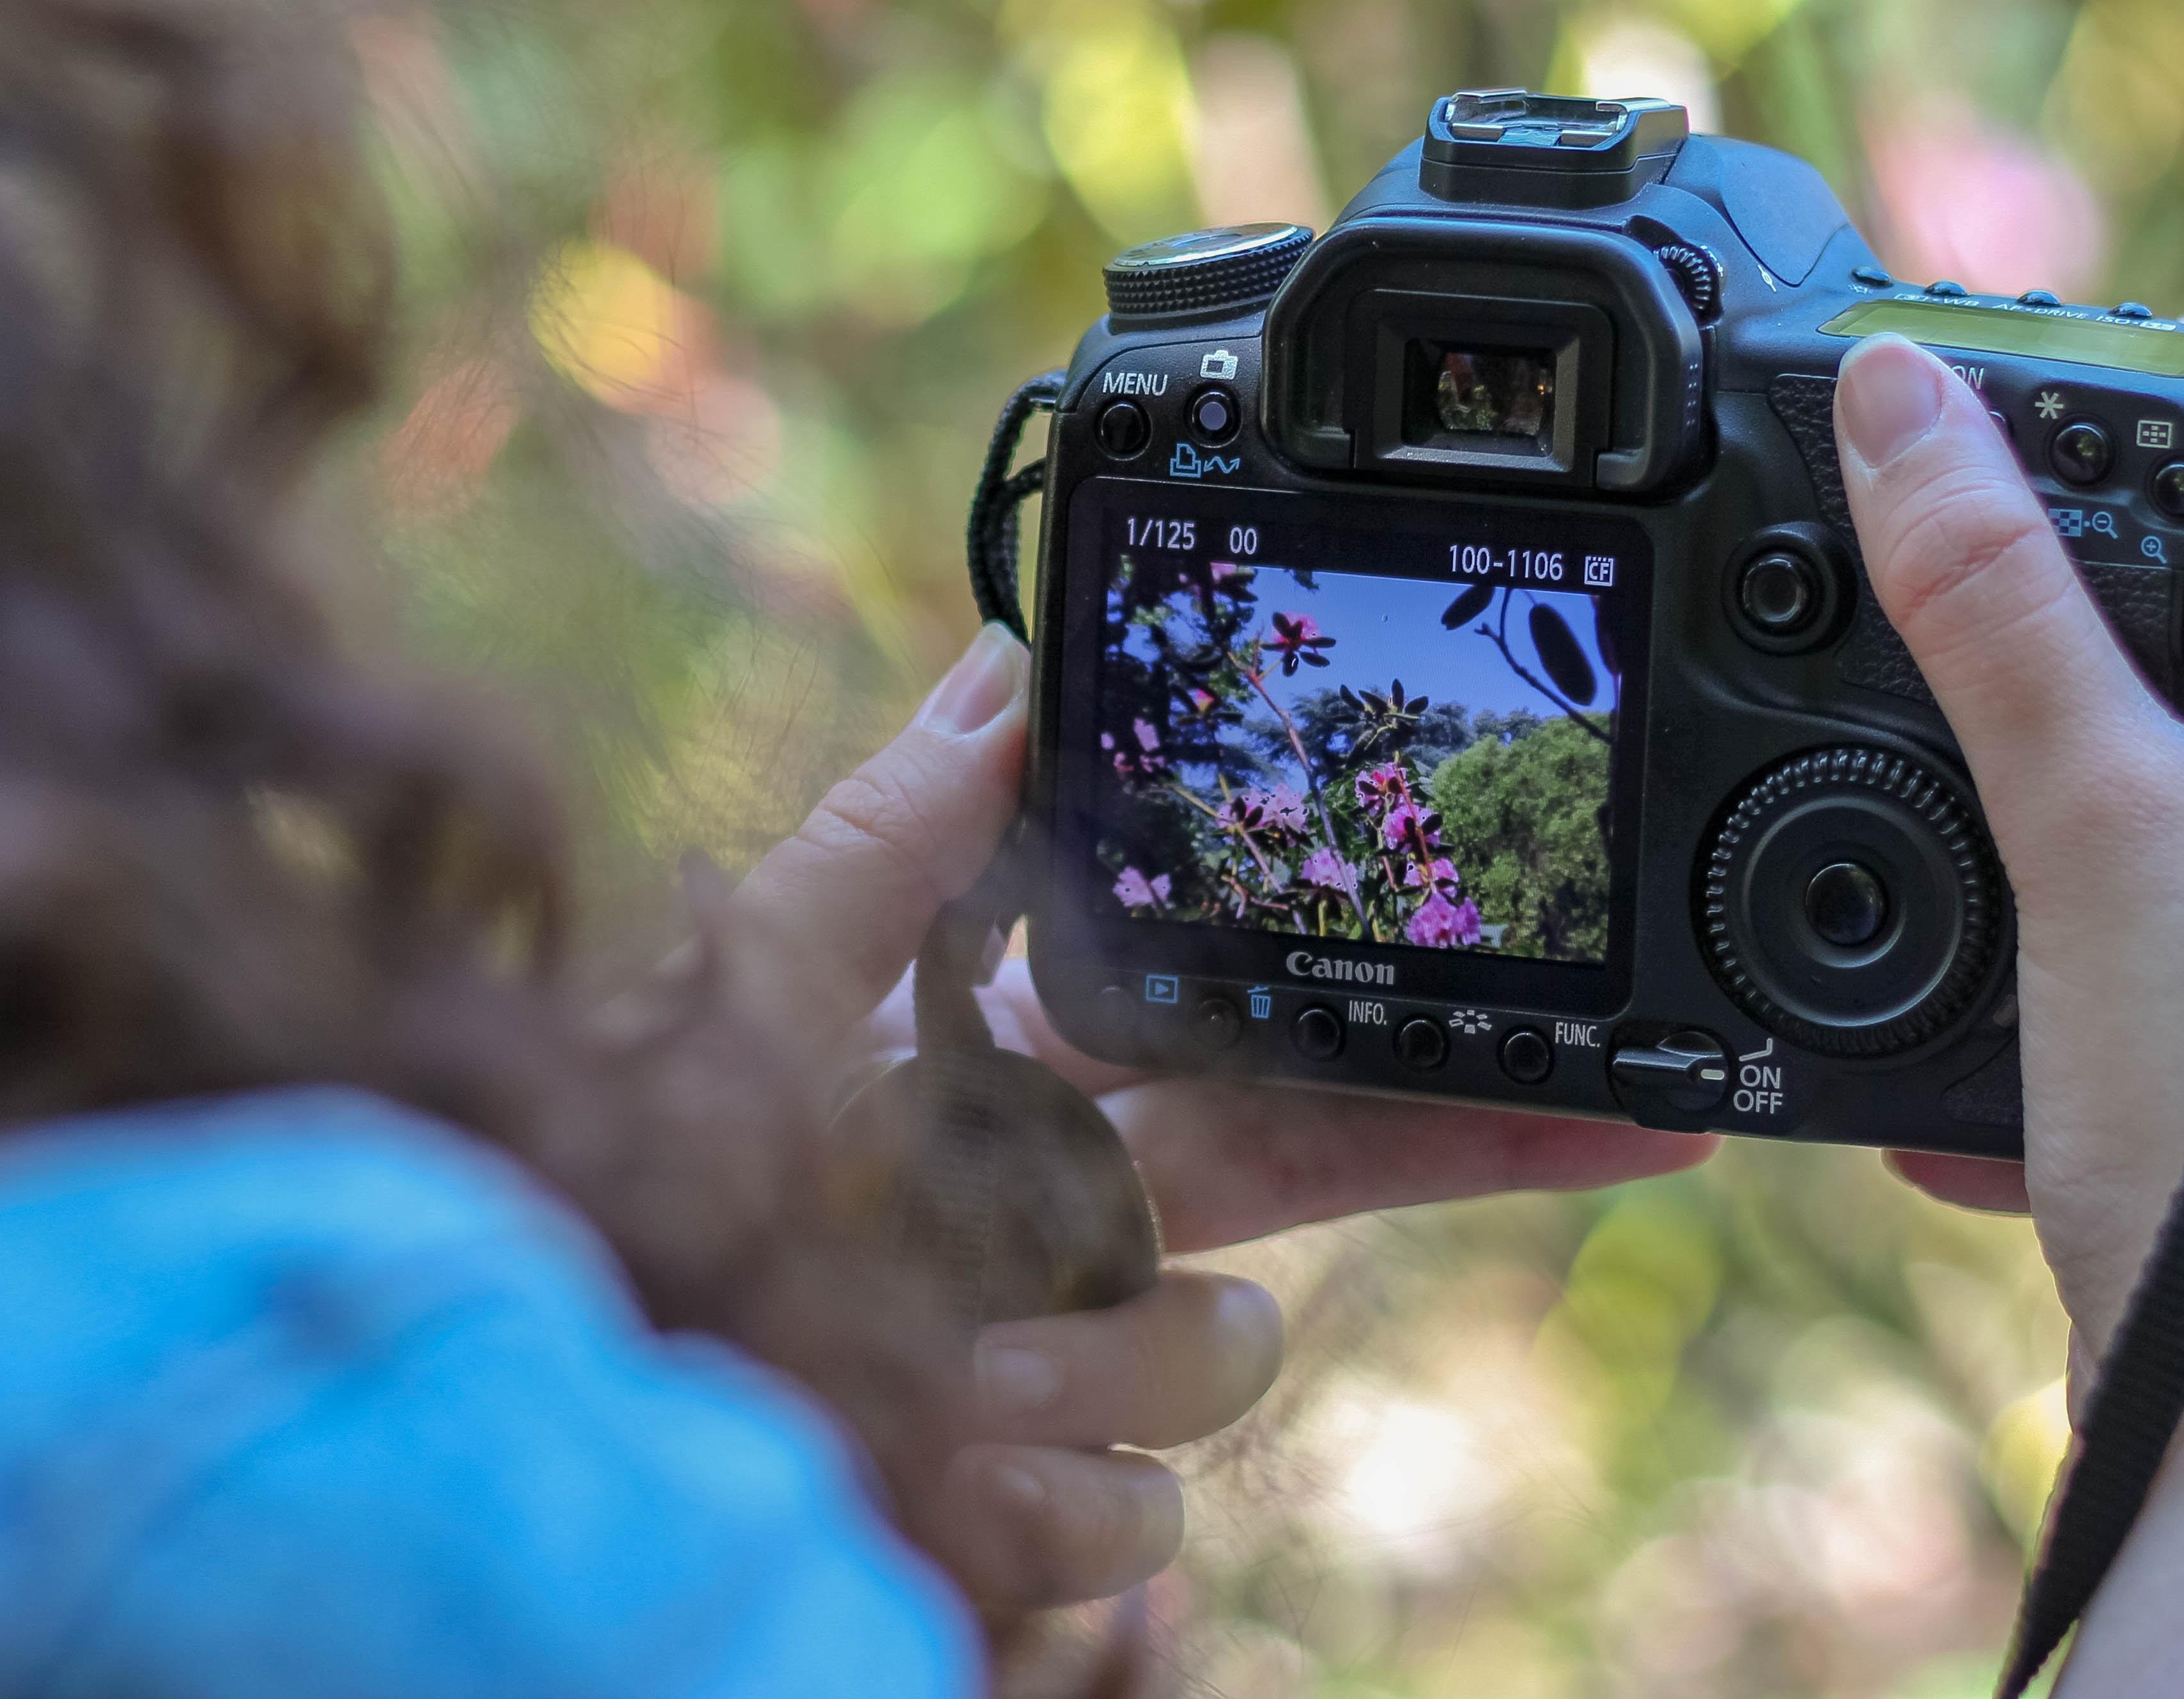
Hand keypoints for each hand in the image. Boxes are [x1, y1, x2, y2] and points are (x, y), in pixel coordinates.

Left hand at [724, 621, 1710, 1605]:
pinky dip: (1044, 1500)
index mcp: (1024, 1083)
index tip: (1540, 1000)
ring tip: (958, 1359)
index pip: (1258, 1036)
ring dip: (1111, 1364)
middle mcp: (1063, 1221)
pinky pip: (1133, 1520)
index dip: (1402, 1020)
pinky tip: (938, 1469)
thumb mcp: (754, 981)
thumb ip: (892, 835)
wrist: (539, 1357)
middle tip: (1644, 1114)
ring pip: (1228, 1368)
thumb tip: (1010, 663)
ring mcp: (1054, 1372)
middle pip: (1322, 1176)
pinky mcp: (1023, 1511)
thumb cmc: (629, 1164)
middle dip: (1475, 1146)